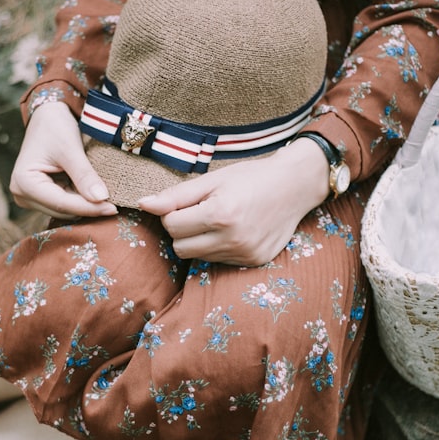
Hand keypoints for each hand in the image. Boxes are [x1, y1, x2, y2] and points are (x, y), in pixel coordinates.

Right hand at [9, 102, 117, 218]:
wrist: (47, 117)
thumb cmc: (55, 127)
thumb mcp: (70, 149)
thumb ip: (84, 175)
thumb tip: (102, 199)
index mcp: (24, 182)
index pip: (61, 203)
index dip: (88, 208)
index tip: (112, 208)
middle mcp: (22, 194)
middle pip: (62, 210)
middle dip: (87, 208)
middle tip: (114, 205)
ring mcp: (30, 197)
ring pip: (64, 211)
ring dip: (85, 206)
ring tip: (106, 200)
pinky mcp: (40, 197)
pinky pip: (64, 205)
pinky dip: (80, 201)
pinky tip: (94, 195)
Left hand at [136, 138, 332, 265]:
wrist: (295, 186)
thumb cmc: (251, 177)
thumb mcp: (212, 180)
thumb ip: (176, 196)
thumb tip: (143, 205)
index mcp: (220, 214)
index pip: (172, 226)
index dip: (174, 213)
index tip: (191, 202)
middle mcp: (233, 239)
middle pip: (180, 248)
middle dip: (183, 231)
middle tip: (201, 212)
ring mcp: (245, 254)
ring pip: (198, 257)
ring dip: (200, 240)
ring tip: (219, 220)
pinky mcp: (254, 262)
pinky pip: (219, 261)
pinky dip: (219, 247)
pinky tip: (234, 231)